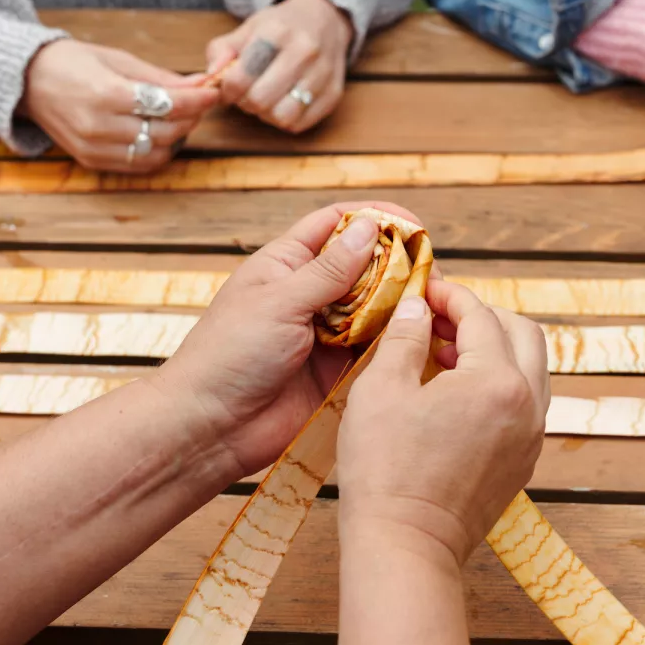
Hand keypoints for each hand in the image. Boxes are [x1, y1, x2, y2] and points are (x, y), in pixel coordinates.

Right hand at [21, 40, 220, 172]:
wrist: (26, 81)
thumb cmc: (72, 63)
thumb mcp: (117, 59)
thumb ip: (159, 76)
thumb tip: (200, 83)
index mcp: (106, 94)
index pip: (168, 104)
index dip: (197, 99)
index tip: (212, 92)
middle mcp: (99, 126)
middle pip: (167, 131)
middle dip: (190, 117)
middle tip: (197, 103)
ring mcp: (94, 148)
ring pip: (156, 153)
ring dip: (176, 137)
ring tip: (178, 118)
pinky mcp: (91, 161)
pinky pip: (138, 165)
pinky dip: (156, 152)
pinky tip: (159, 135)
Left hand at [151, 202, 420, 476]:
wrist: (211, 427)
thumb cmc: (230, 354)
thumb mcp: (280, 302)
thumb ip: (329, 270)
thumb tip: (369, 228)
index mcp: (286, 264)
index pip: (335, 224)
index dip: (374, 218)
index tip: (413, 225)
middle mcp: (309, 293)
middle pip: (364, 265)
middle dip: (398, 265)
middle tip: (431, 274)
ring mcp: (325, 332)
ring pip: (375, 307)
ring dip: (401, 304)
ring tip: (432, 305)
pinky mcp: (337, 370)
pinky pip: (374, 348)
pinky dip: (396, 341)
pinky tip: (419, 338)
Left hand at [206, 0, 352, 133]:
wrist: (325, 20)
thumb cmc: (280, 27)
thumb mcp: (247, 28)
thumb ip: (220, 51)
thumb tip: (211, 78)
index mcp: (277, 32)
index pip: (241, 77)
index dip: (228, 89)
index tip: (230, 85)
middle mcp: (304, 51)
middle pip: (260, 100)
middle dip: (246, 103)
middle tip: (247, 94)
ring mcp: (322, 74)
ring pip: (282, 117)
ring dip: (267, 114)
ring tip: (266, 100)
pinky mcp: (333, 94)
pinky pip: (301, 124)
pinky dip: (286, 120)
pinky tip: (283, 104)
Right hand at [337, 280, 550, 565]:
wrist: (405, 546)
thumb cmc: (386, 470)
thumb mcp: (380, 390)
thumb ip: (404, 337)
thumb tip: (417, 308)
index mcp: (497, 381)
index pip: (481, 316)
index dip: (451, 295)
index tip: (425, 289)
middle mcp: (527, 405)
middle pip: (523, 332)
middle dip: (483, 315)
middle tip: (439, 317)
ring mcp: (531, 437)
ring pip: (530, 367)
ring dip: (493, 348)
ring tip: (443, 354)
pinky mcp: (523, 461)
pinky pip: (524, 402)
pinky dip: (498, 383)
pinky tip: (455, 393)